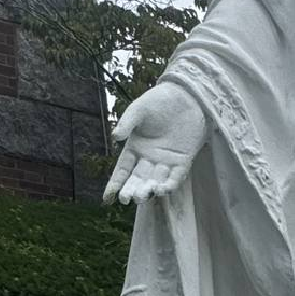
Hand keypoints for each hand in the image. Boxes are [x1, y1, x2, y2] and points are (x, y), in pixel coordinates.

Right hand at [104, 82, 208, 204]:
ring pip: (156, 181)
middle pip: (138, 179)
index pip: (123, 170)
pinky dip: (170, 184)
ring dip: (149, 190)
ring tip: (143, 196)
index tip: (108, 198)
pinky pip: (176, 177)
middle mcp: (149, 158)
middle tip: (127, 199)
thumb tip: (115, 136)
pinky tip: (162, 190)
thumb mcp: (139, 109)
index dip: (115, 184)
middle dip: (132, 190)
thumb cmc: (159, 100)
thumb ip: (127, 122)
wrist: (186, 96)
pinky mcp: (184, 161)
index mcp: (135, 148)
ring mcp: (167, 161)